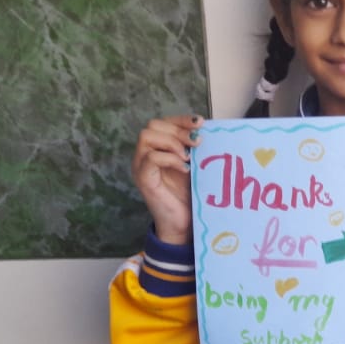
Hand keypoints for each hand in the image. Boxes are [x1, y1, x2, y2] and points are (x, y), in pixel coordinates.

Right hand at [132, 115, 202, 244]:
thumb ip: (193, 148)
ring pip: (147, 137)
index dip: (180, 119)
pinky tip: (185, 168)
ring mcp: (140, 166)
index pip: (162, 123)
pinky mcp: (142, 179)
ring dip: (172, 142)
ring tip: (189, 156)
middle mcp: (144, 155)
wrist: (183, 224)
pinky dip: (170, 158)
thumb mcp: (193, 165)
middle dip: (177, 129)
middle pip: (152, 126)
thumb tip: (204, 128)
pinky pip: (151, 158)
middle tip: (197, 142)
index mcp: (156, 149)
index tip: (200, 122)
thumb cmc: (188, 195)